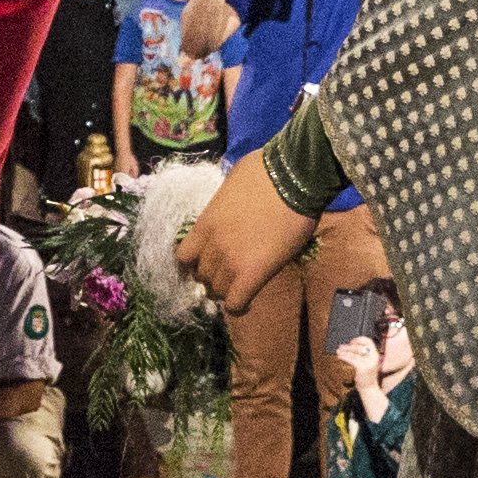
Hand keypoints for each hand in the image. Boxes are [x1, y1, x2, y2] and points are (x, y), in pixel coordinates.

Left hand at [180, 153, 315, 311]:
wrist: (294, 176)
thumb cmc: (265, 171)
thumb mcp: (231, 184)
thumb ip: (222, 205)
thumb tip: (227, 206)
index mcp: (204, 223)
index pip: (183, 256)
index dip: (194, 263)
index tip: (206, 262)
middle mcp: (212, 245)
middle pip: (201, 276)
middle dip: (212, 277)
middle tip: (228, 273)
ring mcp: (231, 261)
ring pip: (216, 291)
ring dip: (226, 290)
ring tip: (240, 286)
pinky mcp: (253, 273)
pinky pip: (236, 303)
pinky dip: (239, 306)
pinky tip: (247, 302)